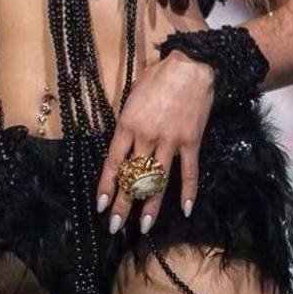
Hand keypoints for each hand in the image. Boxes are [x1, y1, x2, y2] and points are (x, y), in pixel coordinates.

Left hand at [96, 49, 214, 235]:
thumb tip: (121, 146)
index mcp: (127, 124)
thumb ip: (126, 123)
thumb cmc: (157, 77)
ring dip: (150, 206)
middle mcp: (147, 137)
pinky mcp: (191, 142)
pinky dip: (188, 192)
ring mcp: (170, 141)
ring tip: (144, 227)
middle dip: (123, 204)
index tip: (101, 205)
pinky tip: (184, 209)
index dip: (106, 186)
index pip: (113, 162)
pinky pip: (189, 172)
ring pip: (158, 181)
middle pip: (133, 177)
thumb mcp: (131, 96)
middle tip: (115, 226)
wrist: (191, 66)